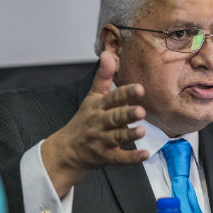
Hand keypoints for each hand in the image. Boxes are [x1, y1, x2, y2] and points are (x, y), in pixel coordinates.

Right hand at [41, 50, 148, 196]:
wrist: (67, 150)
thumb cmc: (84, 121)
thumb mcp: (92, 98)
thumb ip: (103, 77)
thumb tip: (108, 53)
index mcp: (98, 107)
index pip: (112, 98)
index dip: (125, 93)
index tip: (139, 88)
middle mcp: (100, 123)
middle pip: (114, 117)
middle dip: (126, 114)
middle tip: (140, 111)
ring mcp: (102, 141)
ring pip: (116, 137)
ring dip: (128, 135)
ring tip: (141, 131)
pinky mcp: (106, 157)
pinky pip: (120, 158)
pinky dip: (132, 158)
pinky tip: (145, 154)